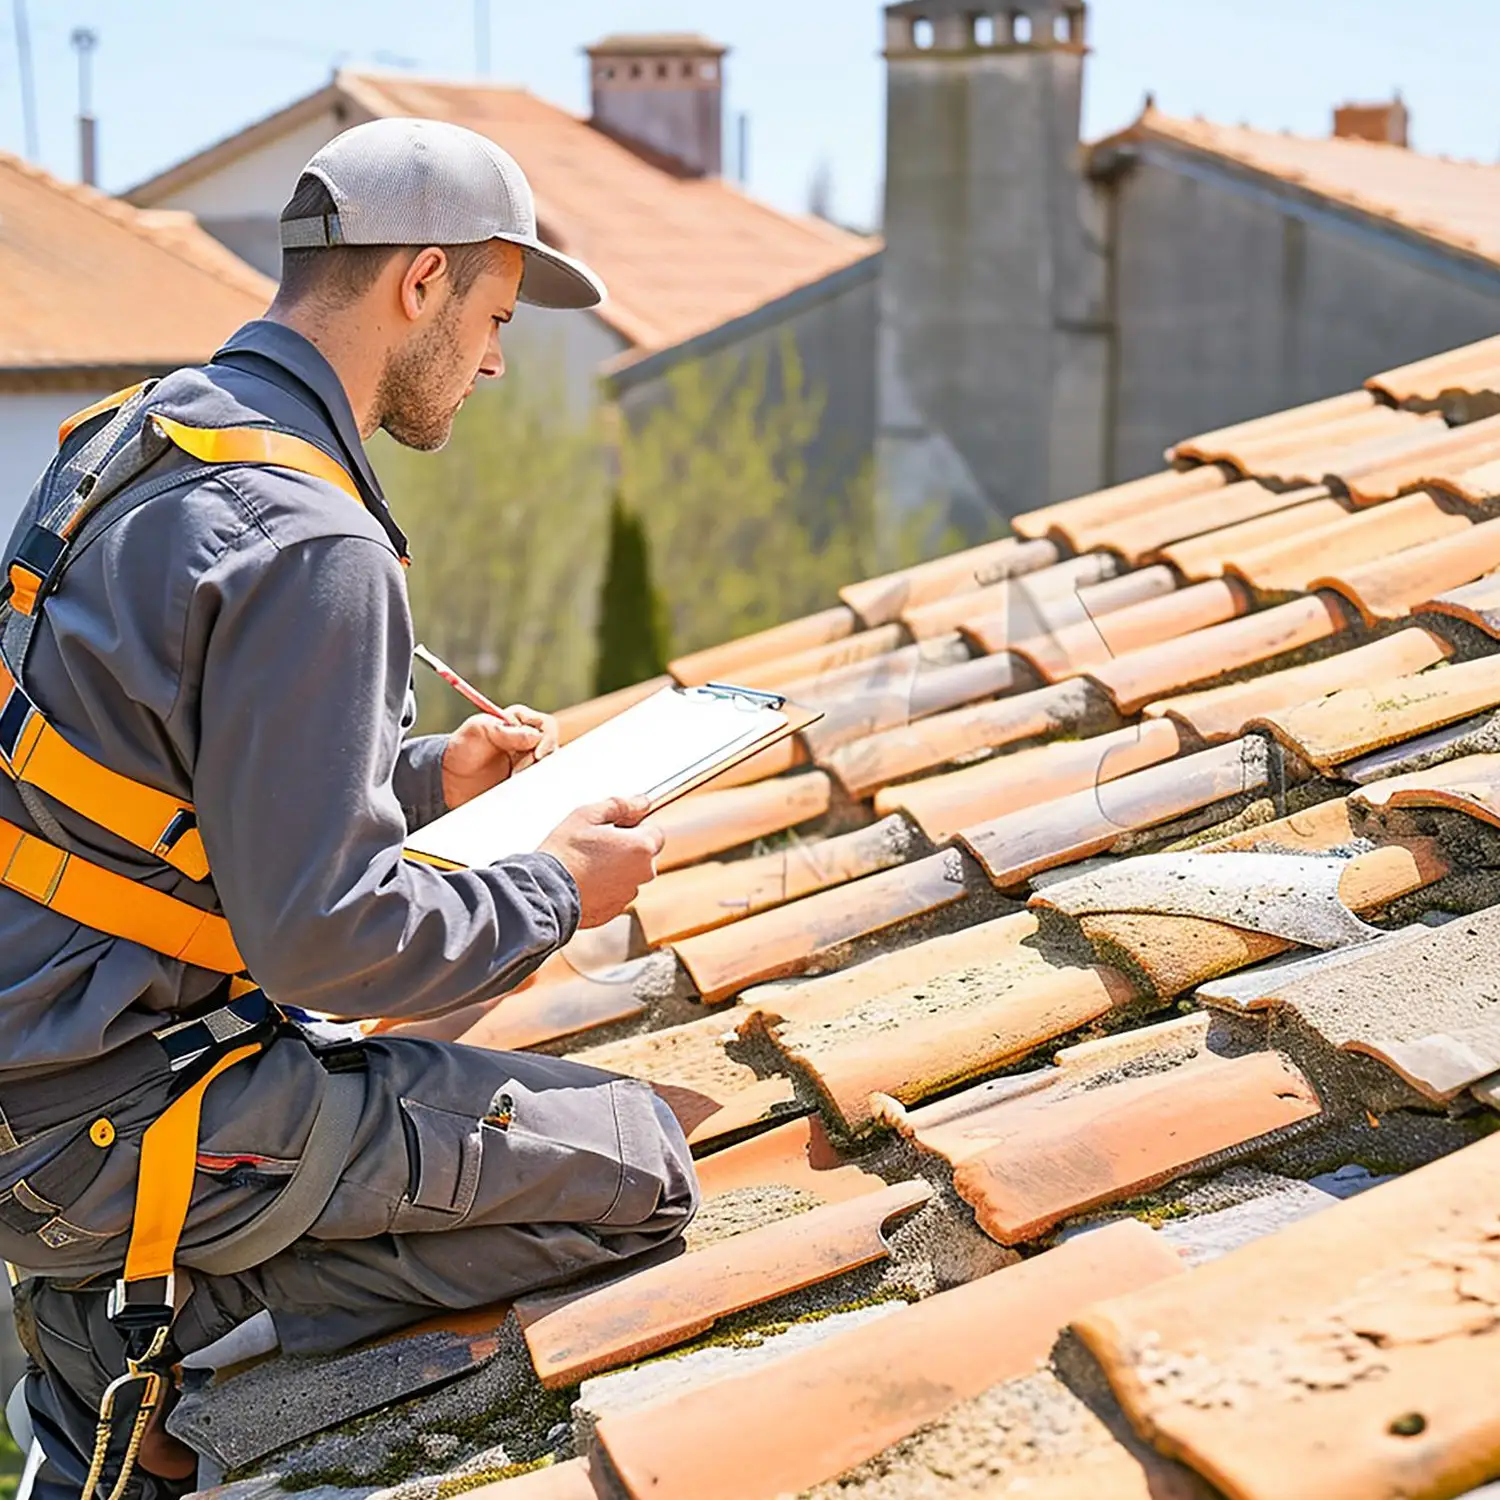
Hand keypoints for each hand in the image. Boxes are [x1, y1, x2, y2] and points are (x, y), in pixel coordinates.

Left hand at [441, 705, 558, 809]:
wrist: (449, 779)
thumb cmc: (461, 748)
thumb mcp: (478, 731)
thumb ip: (506, 732)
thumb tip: (535, 736)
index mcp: (518, 721)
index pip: (545, 725)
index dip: (545, 739)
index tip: (537, 754)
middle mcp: (527, 739)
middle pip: (552, 747)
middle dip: (539, 760)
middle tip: (517, 772)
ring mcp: (528, 761)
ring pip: (549, 766)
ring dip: (534, 774)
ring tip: (512, 779)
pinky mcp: (526, 780)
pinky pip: (539, 783)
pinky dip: (533, 786)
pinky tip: (515, 787)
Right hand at [539, 796, 664, 927]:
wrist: (546, 891)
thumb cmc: (565, 853)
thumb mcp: (588, 816)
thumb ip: (620, 805)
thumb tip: (641, 801)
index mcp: (641, 848)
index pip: (655, 832)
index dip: (635, 827)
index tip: (615, 827)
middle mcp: (642, 874)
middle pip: (643, 855)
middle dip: (626, 848)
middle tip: (597, 843)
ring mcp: (628, 894)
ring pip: (628, 875)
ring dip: (615, 868)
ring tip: (587, 863)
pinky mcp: (614, 910)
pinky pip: (615, 892)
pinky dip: (604, 886)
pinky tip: (584, 880)